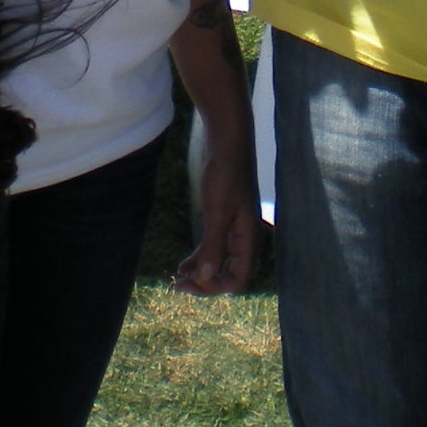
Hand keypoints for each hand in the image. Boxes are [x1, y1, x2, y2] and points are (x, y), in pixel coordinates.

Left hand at [174, 116, 262, 296]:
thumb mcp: (217, 211)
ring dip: (201, 273)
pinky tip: (184, 264)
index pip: (238, 279)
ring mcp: (234, 228)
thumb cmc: (225, 173)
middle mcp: (243, 237)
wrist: (227, 140)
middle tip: (178, 284)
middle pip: (229, 274)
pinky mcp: (223, 218)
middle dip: (205, 283)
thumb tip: (205, 278)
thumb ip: (213, 245)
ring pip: (220, 262)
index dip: (215, 286)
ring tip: (178, 278)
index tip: (190, 281)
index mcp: (248, 238)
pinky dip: (201, 258)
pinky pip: (214, 247)